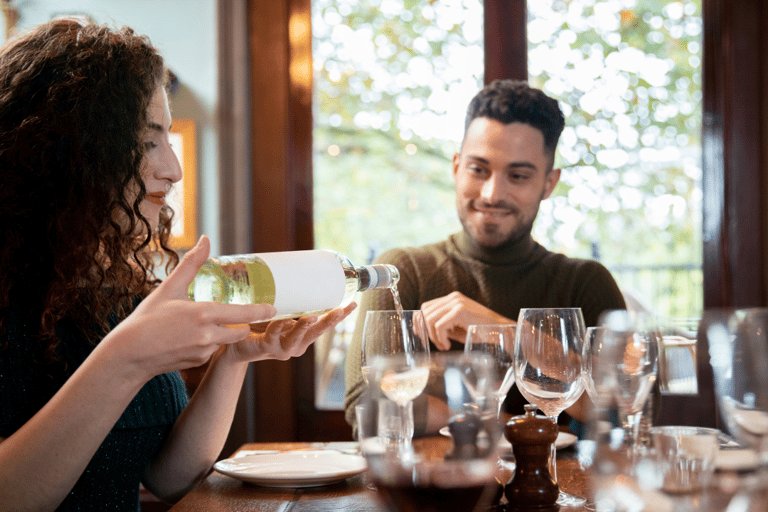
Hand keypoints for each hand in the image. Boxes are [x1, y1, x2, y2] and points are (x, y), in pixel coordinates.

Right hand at [106, 235, 276, 378]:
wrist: (128, 354)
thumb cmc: (146, 318)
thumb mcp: (169, 288)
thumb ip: (192, 264)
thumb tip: (205, 239)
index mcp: (203, 314)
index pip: (243, 314)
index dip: (260, 312)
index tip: (272, 308)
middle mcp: (208, 336)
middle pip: (242, 330)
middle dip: (242, 323)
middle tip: (237, 313)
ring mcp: (204, 352)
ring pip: (226, 340)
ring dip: (222, 333)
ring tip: (201, 324)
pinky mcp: (198, 363)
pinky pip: (212, 351)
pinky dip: (208, 344)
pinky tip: (189, 338)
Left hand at [225, 302, 356, 362]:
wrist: (237, 346)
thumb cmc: (261, 326)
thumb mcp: (280, 313)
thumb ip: (289, 301)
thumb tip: (299, 271)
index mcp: (304, 336)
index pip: (325, 324)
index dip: (340, 316)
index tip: (353, 303)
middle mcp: (297, 344)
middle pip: (317, 332)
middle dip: (330, 321)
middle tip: (340, 310)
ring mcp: (282, 348)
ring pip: (297, 337)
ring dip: (304, 326)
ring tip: (311, 316)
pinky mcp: (266, 347)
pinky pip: (273, 335)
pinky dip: (278, 327)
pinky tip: (281, 319)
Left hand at [420, 291, 511, 349]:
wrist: (502, 331)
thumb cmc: (480, 331)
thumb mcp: (457, 327)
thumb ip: (442, 325)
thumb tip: (423, 330)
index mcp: (452, 299)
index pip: (427, 306)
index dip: (421, 321)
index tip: (422, 335)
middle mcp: (453, 297)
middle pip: (426, 312)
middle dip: (427, 331)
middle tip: (438, 344)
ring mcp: (456, 303)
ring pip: (430, 319)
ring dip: (434, 336)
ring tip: (445, 345)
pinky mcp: (460, 311)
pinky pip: (439, 326)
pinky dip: (440, 338)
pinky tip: (448, 345)